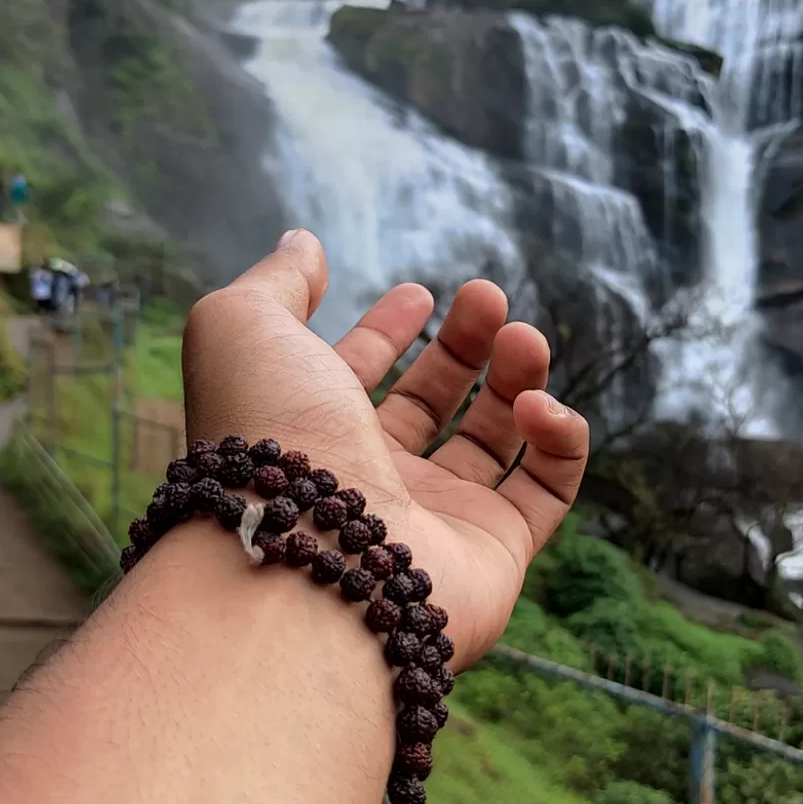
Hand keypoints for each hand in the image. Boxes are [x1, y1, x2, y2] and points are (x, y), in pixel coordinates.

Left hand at [182, 230, 589, 666]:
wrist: (308, 557)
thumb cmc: (268, 440)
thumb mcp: (242, 330)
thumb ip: (275, 282)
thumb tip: (303, 246)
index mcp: (311, 435)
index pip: (357, 378)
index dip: (386, 331)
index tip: (418, 292)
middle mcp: (370, 482)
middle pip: (431, 405)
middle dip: (463, 346)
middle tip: (487, 299)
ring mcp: (435, 520)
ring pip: (495, 440)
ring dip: (518, 378)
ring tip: (523, 338)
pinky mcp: (497, 554)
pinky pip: (547, 490)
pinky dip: (559, 439)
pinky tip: (538, 404)